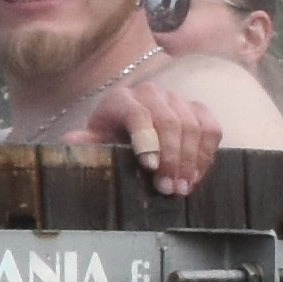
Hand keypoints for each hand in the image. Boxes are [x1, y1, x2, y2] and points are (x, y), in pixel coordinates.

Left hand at [97, 59, 234, 198]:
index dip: (147, 139)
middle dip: (172, 158)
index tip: (150, 166)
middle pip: (170, 122)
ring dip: (190, 160)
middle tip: (168, 188)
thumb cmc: (111, 138)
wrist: (128, 130)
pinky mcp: (197, 109)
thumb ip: (86, 142)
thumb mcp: (96, 142)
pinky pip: (211, 128)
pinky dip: (206, 154)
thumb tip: (70, 139)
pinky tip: (195, 176)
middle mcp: (151, 93)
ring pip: (193, 126)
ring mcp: (176, 99)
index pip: (138, 113)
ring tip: (182, 188)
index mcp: (122, 99)